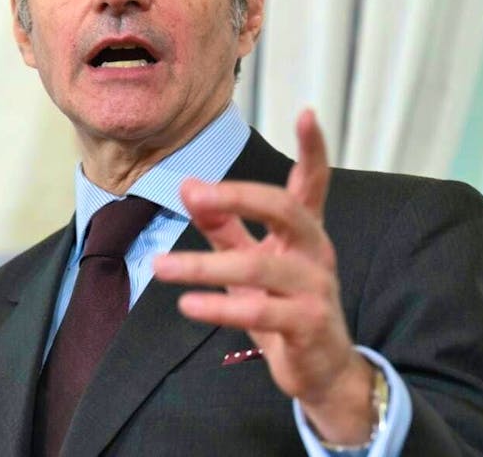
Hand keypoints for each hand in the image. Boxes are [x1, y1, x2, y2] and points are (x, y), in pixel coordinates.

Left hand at [154, 109, 375, 443]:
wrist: (322, 370)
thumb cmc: (284, 308)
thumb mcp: (251, 262)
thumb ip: (223, 226)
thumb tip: (188, 184)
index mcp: (304, 233)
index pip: (312, 183)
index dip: (313, 149)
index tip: (307, 112)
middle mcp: (315, 253)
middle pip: (285, 210)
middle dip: (240, 196)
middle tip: (195, 194)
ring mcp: (316, 289)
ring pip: (260, 266)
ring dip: (204, 266)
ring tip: (160, 268)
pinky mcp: (307, 325)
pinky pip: (260, 311)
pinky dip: (220, 307)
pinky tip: (188, 304)